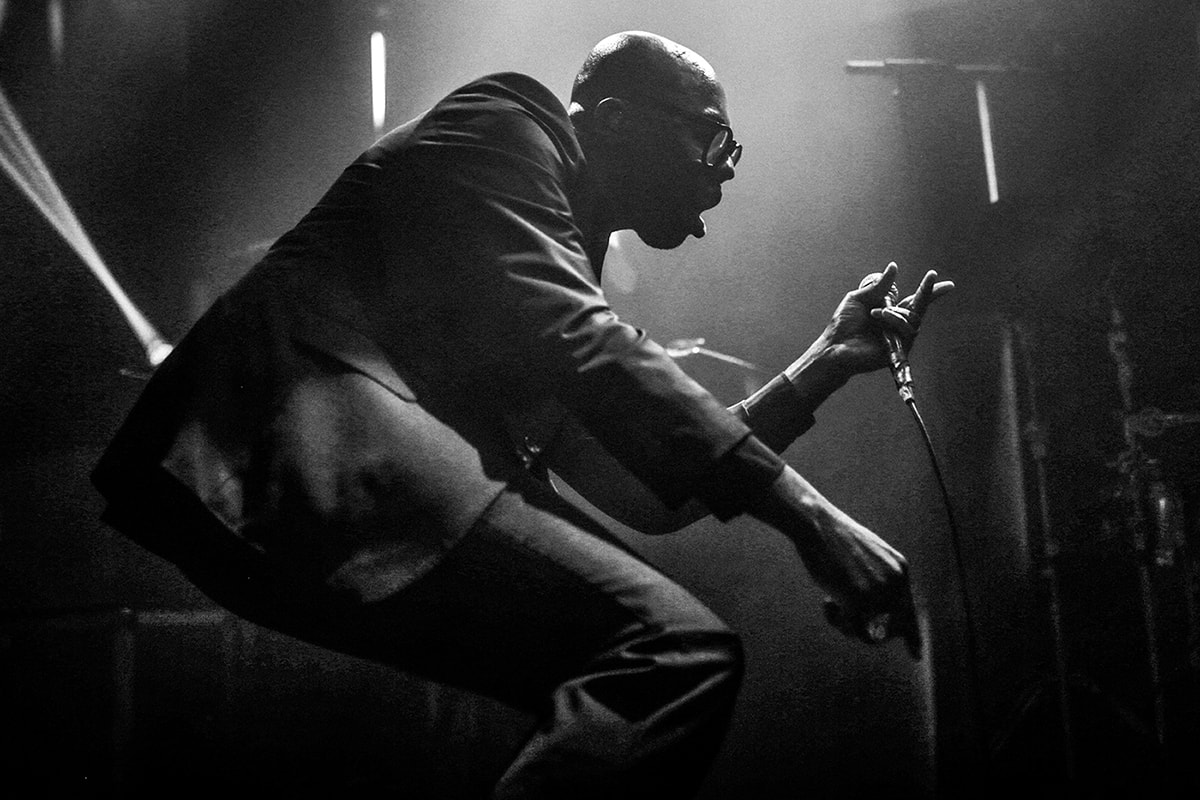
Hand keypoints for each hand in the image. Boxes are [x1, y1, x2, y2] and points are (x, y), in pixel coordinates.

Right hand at [801, 504, 921, 658]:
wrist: (818, 525)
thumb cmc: (835, 540)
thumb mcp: (869, 557)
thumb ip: (880, 581)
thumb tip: (878, 617)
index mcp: (900, 570)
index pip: (909, 611)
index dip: (913, 637)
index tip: (917, 657)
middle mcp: (895, 583)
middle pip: (890, 630)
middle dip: (868, 632)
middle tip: (846, 619)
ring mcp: (878, 592)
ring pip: (868, 632)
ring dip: (848, 624)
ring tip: (832, 604)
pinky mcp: (858, 600)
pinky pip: (850, 628)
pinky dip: (836, 619)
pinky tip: (827, 601)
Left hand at [811, 262, 953, 378]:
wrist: (835, 345)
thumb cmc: (843, 325)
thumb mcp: (859, 298)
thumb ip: (878, 286)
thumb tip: (893, 267)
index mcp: (890, 312)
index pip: (915, 300)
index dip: (930, 291)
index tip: (948, 284)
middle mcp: (897, 324)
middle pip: (920, 307)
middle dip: (928, 291)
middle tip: (931, 275)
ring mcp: (899, 337)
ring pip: (912, 318)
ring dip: (894, 312)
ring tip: (875, 312)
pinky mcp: (899, 349)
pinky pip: (907, 331)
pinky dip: (893, 320)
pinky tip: (879, 318)